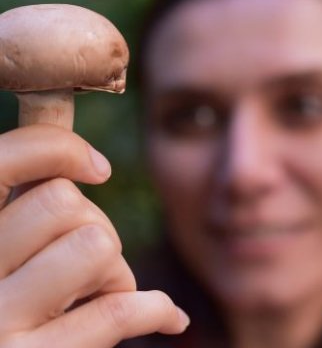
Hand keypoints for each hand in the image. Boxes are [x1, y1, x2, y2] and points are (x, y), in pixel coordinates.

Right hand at [0, 125, 188, 346]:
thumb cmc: (16, 293)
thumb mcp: (13, 236)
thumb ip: (34, 190)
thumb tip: (85, 137)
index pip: (6, 158)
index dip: (60, 149)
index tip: (101, 170)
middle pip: (65, 202)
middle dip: (96, 225)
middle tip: (88, 263)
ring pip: (96, 246)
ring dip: (115, 271)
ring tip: (95, 296)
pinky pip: (115, 311)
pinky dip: (155, 309)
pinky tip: (172, 317)